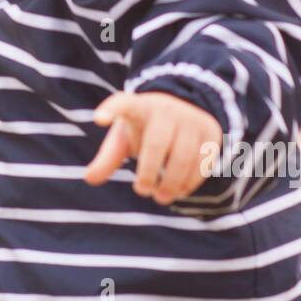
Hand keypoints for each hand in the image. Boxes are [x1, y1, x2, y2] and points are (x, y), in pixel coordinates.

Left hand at [83, 91, 223, 204]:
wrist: (185, 107)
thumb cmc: (145, 127)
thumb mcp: (124, 137)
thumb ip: (108, 158)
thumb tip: (89, 179)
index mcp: (138, 106)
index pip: (123, 104)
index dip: (111, 110)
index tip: (98, 119)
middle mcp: (166, 109)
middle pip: (156, 143)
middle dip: (148, 172)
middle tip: (141, 191)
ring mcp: (191, 118)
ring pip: (184, 156)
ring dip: (172, 182)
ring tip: (161, 197)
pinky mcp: (211, 131)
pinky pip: (204, 161)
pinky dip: (191, 181)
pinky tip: (179, 190)